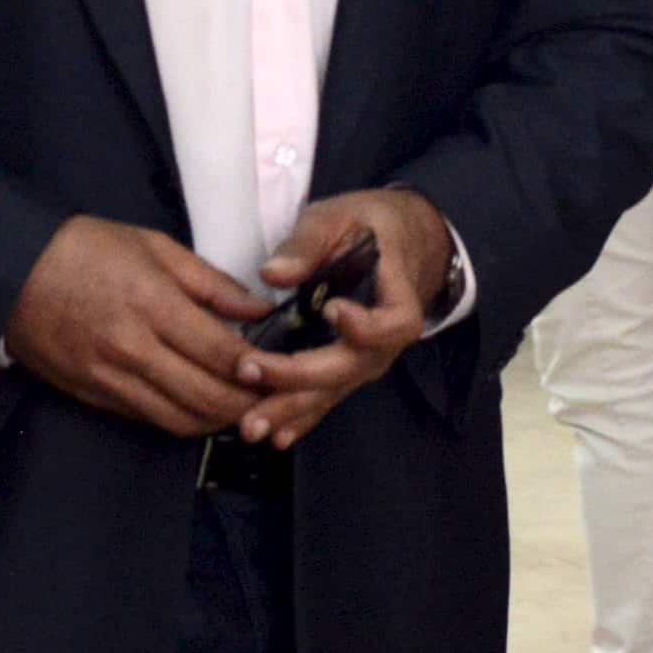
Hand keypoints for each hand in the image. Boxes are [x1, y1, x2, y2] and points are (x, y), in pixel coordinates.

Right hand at [3, 215, 270, 437]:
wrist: (10, 272)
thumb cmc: (84, 249)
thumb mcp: (154, 246)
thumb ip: (211, 282)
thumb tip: (258, 309)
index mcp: (153, 304)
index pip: (221, 353)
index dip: (259, 370)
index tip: (280, 371)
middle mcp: (133, 349)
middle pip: (206, 396)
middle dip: (248, 405)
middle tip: (273, 399)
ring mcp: (110, 379)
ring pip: (179, 420)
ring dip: (217, 421)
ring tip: (243, 409)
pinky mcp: (93, 396)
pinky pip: (148, 419)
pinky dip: (181, 419)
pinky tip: (199, 407)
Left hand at [231, 188, 453, 449]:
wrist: (400, 244)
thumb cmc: (369, 226)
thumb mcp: (339, 217)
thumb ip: (308, 242)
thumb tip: (272, 274)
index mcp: (397, 298)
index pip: (392, 324)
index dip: (365, 326)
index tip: (332, 310)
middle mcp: (386, 340)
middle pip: (350, 367)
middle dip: (300, 376)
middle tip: (252, 373)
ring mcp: (367, 360)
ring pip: (334, 391)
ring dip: (292, 409)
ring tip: (253, 425)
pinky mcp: (348, 369)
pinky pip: (328, 398)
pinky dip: (301, 418)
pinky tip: (276, 436)